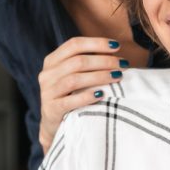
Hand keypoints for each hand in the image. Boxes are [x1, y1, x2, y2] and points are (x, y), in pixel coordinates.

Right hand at [38, 36, 127, 152]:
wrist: (54, 126)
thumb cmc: (70, 96)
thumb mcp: (74, 76)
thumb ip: (88, 63)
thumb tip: (117, 53)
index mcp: (52, 61)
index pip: (74, 44)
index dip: (96, 43)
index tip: (117, 46)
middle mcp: (47, 74)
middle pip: (77, 61)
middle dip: (104, 61)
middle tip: (122, 65)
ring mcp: (47, 92)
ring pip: (74, 79)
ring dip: (99, 76)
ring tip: (117, 76)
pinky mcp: (51, 110)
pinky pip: (70, 101)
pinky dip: (87, 96)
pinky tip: (102, 95)